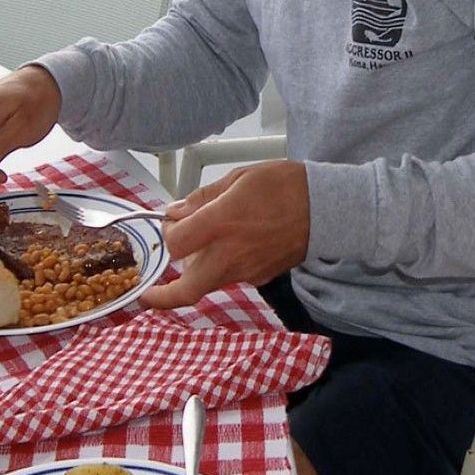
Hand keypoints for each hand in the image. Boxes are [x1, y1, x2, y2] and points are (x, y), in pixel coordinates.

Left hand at [139, 160, 309, 309]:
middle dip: (162, 296)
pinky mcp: (260, 278)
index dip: (166, 236)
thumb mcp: (239, 178)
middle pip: (186, 290)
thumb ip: (202, 199)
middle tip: (148, 293)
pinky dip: (221, 266)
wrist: (326, 208)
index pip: (174, 246)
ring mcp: (247, 272)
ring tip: (198, 248)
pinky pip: (230, 277)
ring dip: (194, 273)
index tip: (170, 224)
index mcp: (222, 224)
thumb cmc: (284, 186)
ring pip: (208, 284)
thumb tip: (175, 213)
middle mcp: (230, 254)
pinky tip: (231, 245)